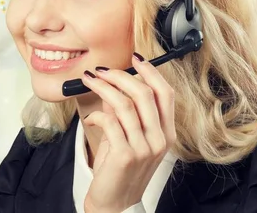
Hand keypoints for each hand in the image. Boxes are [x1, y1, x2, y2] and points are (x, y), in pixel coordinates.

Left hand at [81, 53, 176, 212]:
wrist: (114, 203)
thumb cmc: (119, 170)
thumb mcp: (126, 137)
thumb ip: (123, 112)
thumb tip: (112, 86)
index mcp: (166, 133)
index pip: (165, 94)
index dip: (151, 72)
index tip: (135, 58)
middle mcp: (160, 140)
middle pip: (145, 94)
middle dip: (121, 75)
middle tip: (102, 71)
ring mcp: (144, 148)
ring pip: (125, 104)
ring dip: (103, 88)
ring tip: (90, 82)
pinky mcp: (125, 155)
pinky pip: (110, 122)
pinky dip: (96, 116)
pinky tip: (90, 119)